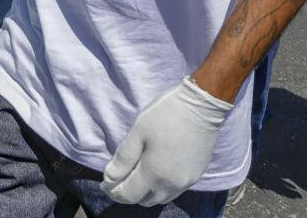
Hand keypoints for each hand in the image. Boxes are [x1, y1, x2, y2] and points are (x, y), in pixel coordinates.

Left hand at [101, 77, 231, 205]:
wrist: (202, 106)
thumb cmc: (165, 115)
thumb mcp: (138, 132)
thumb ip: (123, 158)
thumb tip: (110, 177)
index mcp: (155, 174)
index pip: (129, 195)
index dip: (114, 191)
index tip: (105, 183)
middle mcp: (172, 184)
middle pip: (146, 200)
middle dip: (130, 193)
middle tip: (120, 178)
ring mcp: (187, 181)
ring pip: (161, 198)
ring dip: (147, 192)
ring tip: (138, 175)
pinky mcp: (197, 174)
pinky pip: (175, 190)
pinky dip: (162, 187)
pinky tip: (157, 171)